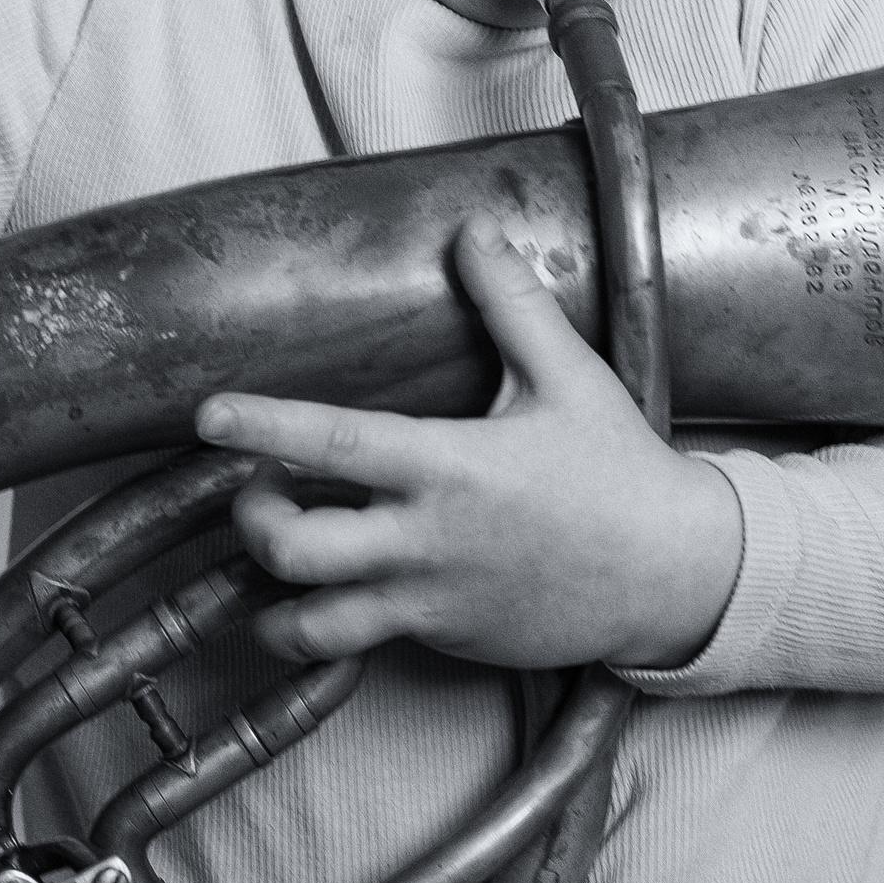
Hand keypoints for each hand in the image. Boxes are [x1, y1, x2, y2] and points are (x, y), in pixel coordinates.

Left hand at [197, 216, 741, 670]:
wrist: (674, 575)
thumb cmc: (618, 471)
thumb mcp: (567, 377)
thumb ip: (511, 304)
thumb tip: (471, 233)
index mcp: (449, 465)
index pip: (332, 442)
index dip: (263, 426)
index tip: (209, 415)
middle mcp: (427, 540)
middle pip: (293, 548)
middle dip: (253, 518)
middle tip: (258, 489)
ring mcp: (431, 600)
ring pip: (310, 621)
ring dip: (274, 592)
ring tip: (284, 552)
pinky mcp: (443, 641)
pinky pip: (357, 648)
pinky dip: (323, 629)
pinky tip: (326, 597)